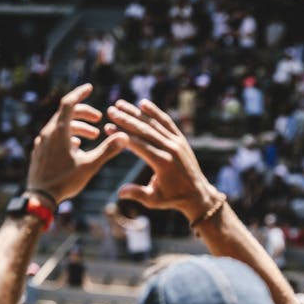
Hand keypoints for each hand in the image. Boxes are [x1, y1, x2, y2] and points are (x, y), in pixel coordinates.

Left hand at [27, 83, 128, 201]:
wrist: (39, 197)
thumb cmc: (64, 181)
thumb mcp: (90, 165)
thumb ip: (107, 150)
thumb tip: (124, 136)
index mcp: (59, 132)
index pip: (68, 103)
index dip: (80, 94)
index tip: (90, 88)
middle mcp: (48, 133)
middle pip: (65, 114)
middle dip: (84, 114)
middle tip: (98, 119)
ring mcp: (42, 143)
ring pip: (60, 126)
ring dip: (77, 127)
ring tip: (92, 136)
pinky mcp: (40, 152)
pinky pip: (54, 137)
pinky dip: (67, 136)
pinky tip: (76, 146)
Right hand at [106, 98, 218, 220]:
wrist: (197, 194)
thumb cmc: (172, 198)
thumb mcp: (154, 200)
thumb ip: (137, 194)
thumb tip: (119, 192)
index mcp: (162, 163)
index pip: (138, 144)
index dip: (122, 135)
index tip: (107, 127)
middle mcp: (171, 149)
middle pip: (145, 130)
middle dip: (126, 119)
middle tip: (110, 110)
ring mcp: (177, 142)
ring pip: (155, 123)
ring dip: (137, 113)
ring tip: (120, 104)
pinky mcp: (181, 139)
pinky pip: (167, 122)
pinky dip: (156, 112)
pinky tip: (143, 104)